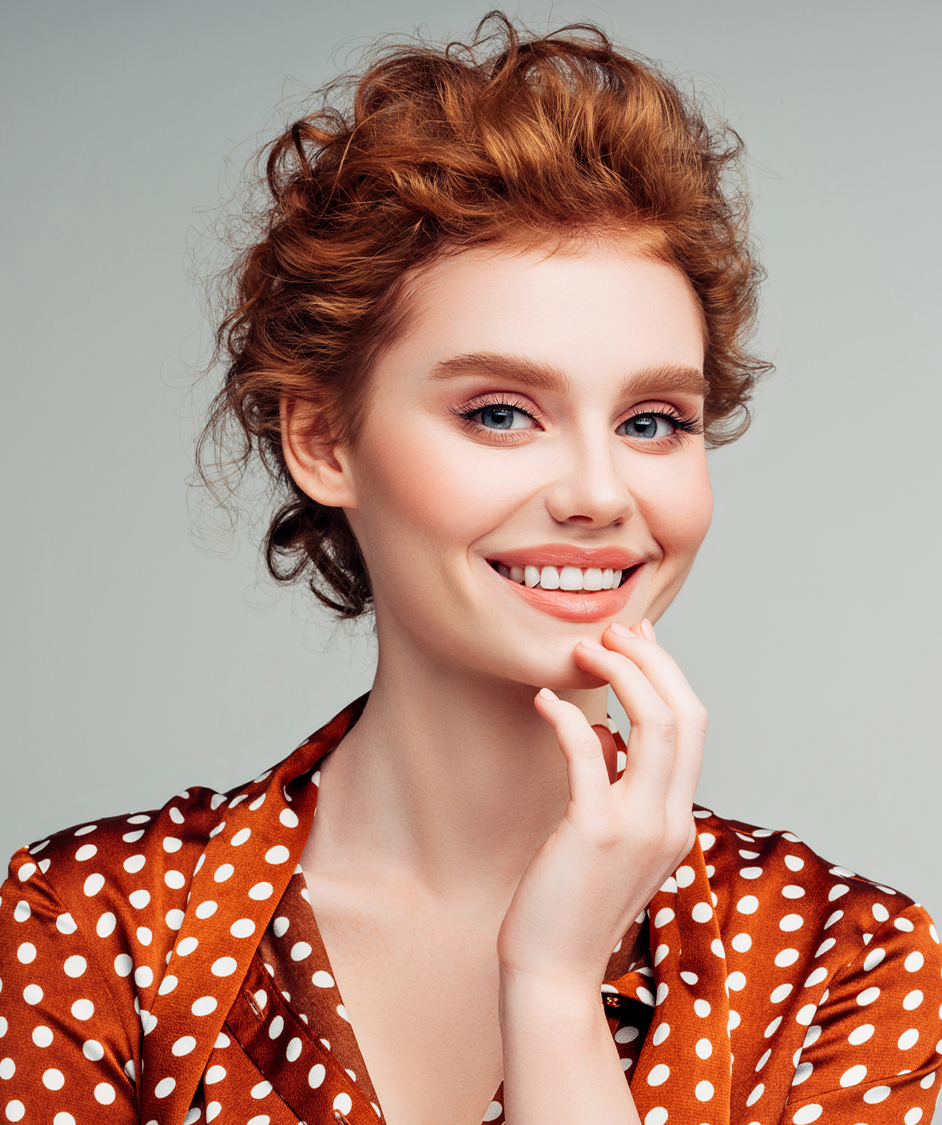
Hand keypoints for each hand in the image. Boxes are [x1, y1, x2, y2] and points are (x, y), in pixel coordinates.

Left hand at [496, 620, 705, 992]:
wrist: (552, 970)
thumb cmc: (570, 902)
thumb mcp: (607, 839)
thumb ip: (617, 786)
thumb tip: (606, 735)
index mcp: (676, 819)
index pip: (692, 728)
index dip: (668, 674)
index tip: (638, 638)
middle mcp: (670, 820)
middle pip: (686, 716)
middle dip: (653, 661)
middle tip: (613, 631)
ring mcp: (639, 827)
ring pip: (656, 726)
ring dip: (622, 675)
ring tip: (583, 648)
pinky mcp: (595, 832)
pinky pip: (590, 754)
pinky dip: (568, 717)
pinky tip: (543, 700)